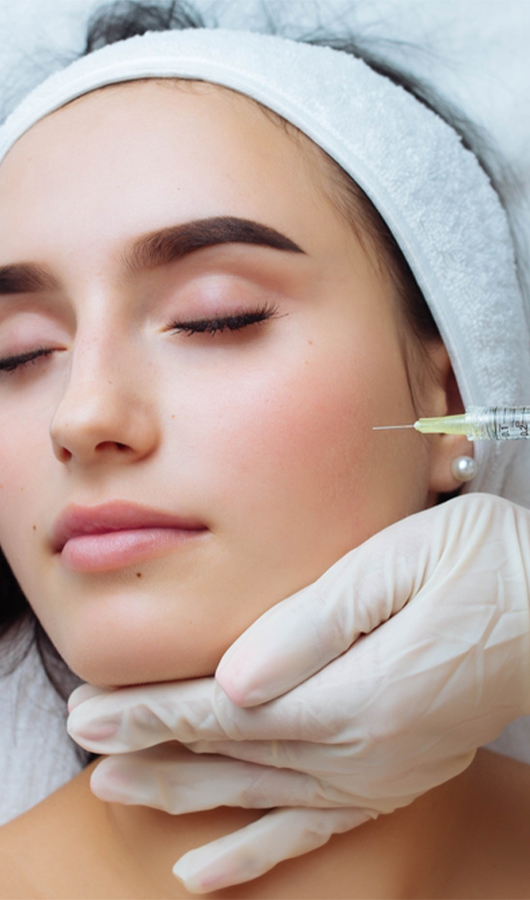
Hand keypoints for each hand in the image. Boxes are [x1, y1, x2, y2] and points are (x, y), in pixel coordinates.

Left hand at [67, 493, 529, 892]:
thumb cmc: (484, 565)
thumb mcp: (399, 566)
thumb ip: (314, 623)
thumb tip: (234, 675)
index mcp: (356, 693)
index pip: (226, 711)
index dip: (153, 712)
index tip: (89, 712)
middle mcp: (362, 750)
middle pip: (230, 756)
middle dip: (149, 750)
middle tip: (82, 743)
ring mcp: (379, 773)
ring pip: (257, 797)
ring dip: (182, 795)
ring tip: (116, 791)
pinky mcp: (392, 778)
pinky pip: (311, 830)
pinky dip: (254, 853)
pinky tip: (207, 875)